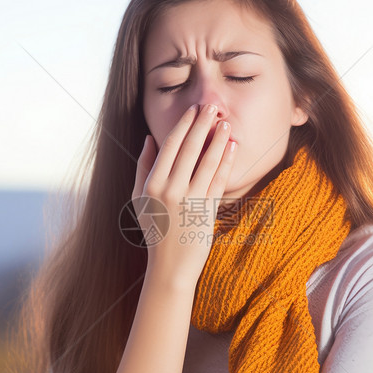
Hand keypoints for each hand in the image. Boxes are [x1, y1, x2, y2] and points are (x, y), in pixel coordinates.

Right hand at [132, 103, 236, 281]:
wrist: (170, 266)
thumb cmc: (155, 230)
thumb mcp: (140, 199)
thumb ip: (144, 167)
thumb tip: (150, 139)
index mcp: (152, 184)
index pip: (170, 146)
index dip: (184, 125)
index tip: (193, 109)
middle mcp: (170, 190)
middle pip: (189, 149)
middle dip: (202, 124)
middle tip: (212, 106)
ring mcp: (189, 201)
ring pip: (207, 161)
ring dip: (218, 139)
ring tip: (225, 123)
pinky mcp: (206, 210)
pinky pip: (219, 180)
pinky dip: (226, 161)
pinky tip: (232, 147)